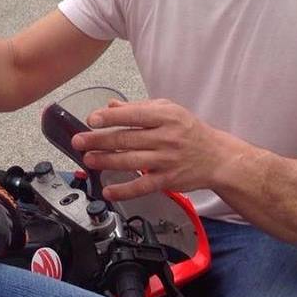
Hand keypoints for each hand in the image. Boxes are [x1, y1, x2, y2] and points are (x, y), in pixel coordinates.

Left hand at [70, 98, 226, 200]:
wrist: (217, 157)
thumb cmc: (190, 131)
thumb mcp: (169, 110)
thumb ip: (139, 108)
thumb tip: (111, 105)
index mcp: (165, 116)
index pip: (133, 116)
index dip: (110, 118)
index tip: (91, 120)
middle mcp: (166, 137)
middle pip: (126, 139)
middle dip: (98, 141)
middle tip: (79, 141)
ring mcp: (167, 160)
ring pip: (130, 162)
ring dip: (105, 161)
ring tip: (88, 159)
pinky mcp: (168, 180)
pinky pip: (142, 186)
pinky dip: (124, 190)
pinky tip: (108, 191)